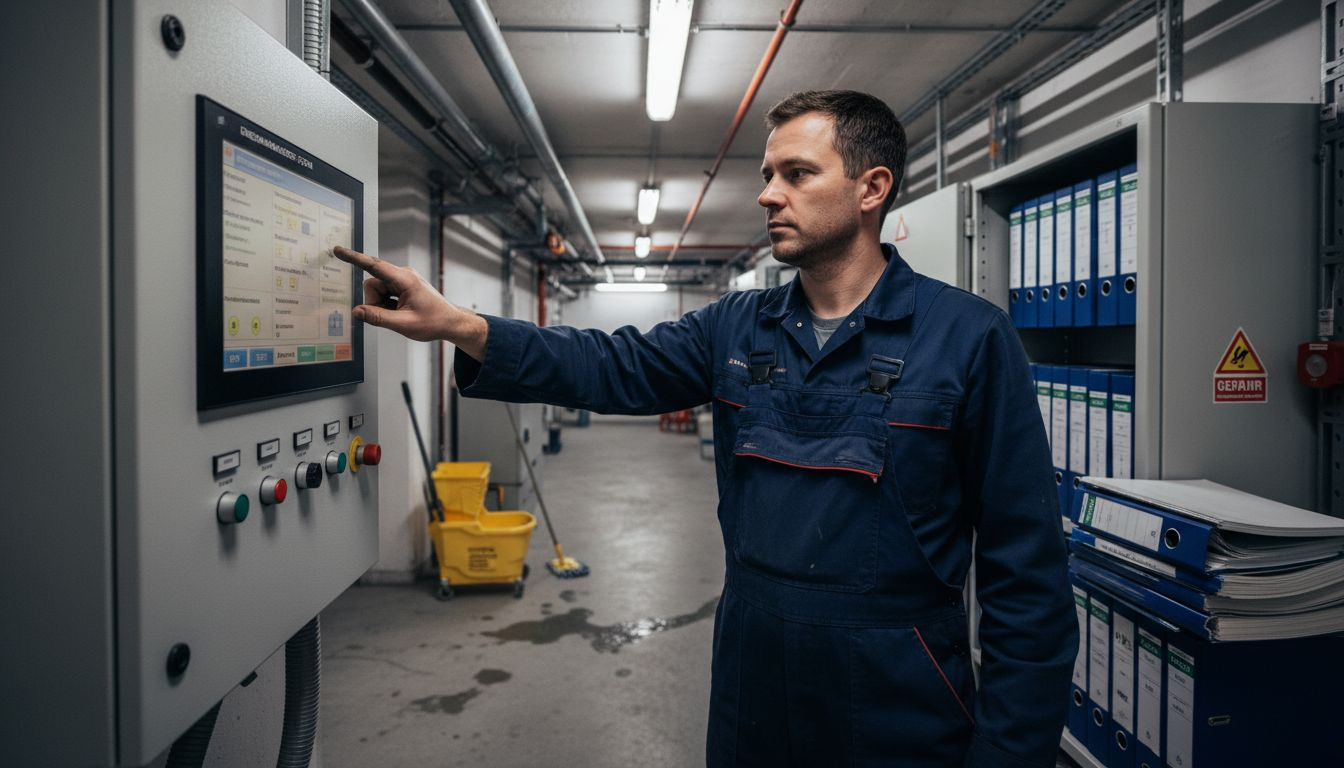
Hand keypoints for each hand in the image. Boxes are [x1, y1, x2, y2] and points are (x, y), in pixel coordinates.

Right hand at [333, 246, 487, 358]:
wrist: (450, 322)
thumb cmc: (433, 322)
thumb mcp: (404, 324)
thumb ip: (378, 318)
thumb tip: (357, 311)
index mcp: (405, 279)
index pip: (373, 266)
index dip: (354, 258)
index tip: (338, 251)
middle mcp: (403, 275)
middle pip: (373, 284)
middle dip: (375, 302)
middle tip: (391, 316)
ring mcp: (402, 280)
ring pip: (377, 290)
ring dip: (381, 305)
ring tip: (399, 315)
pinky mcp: (402, 286)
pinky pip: (384, 293)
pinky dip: (386, 305)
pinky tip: (400, 312)